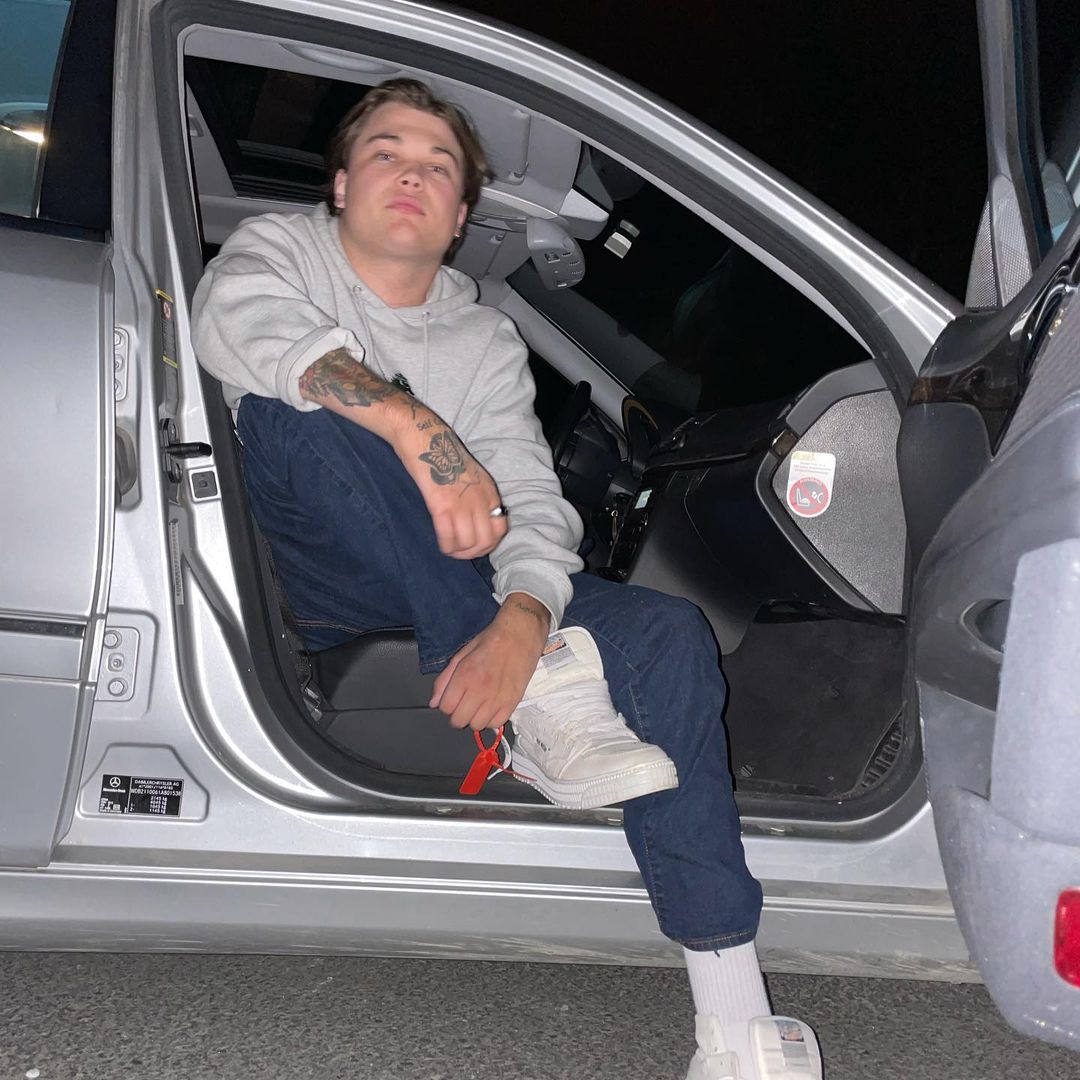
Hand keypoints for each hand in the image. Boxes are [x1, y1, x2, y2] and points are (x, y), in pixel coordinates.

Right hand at [399, 419, 507, 559]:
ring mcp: (462, 502)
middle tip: (459, 553)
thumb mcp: (472, 477)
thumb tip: (476, 523)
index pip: (500, 529)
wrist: (424, 437)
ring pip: (467, 543)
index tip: (474, 546)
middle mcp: (480, 499)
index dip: (488, 544)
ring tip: (448, 549)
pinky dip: (445, 546)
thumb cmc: (444, 456)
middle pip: (485, 541)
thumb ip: (477, 498)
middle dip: (472, 553)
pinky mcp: (442, 504)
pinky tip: (440, 544)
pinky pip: (448, 536)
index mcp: (489, 492)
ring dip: (457, 552)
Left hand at [429, 595, 550, 729]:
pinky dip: (491, 719)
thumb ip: (444, 679)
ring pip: (477, 725)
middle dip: (458, 714)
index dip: (446, 704)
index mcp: (465, 676)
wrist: (519, 634)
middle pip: (459, 721)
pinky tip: (491, 707)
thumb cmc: (492, 640)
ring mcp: (497, 698)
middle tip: (464, 704)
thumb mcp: (461, 655)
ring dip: (474, 718)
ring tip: (478, 705)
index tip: (452, 699)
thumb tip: (434, 702)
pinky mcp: (513, 701)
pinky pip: (496, 724)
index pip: (445, 707)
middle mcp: (480, 689)